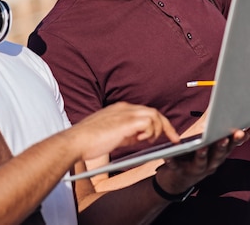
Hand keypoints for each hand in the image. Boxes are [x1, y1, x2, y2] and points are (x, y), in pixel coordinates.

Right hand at [66, 102, 180, 160]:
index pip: (145, 111)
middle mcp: (124, 108)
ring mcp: (126, 113)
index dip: (157, 122)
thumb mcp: (111, 134)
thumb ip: (126, 133)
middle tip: (174, 138)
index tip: (165, 134)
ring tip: (151, 141)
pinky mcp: (127, 121)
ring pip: (154, 115)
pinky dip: (150, 132)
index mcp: (120, 109)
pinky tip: (142, 140)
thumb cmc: (88, 140)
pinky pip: (149, 122)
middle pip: (154, 111)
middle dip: (166, 125)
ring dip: (157, 130)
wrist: (76, 141)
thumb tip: (140, 138)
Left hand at [154, 130, 247, 193]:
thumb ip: (217, 132)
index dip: (236, 140)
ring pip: (201, 163)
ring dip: (202, 155)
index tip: (243, 132)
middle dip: (222, 146)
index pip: (230, 147)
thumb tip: (226, 110)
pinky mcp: (179, 172)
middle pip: (218, 156)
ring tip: (202, 147)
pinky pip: (175, 167)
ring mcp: (195, 170)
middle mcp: (210, 165)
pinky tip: (169, 156)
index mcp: (217, 156)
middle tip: (224, 137)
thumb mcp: (209, 146)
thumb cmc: (195, 158)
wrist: (176, 181)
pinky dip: (172, 161)